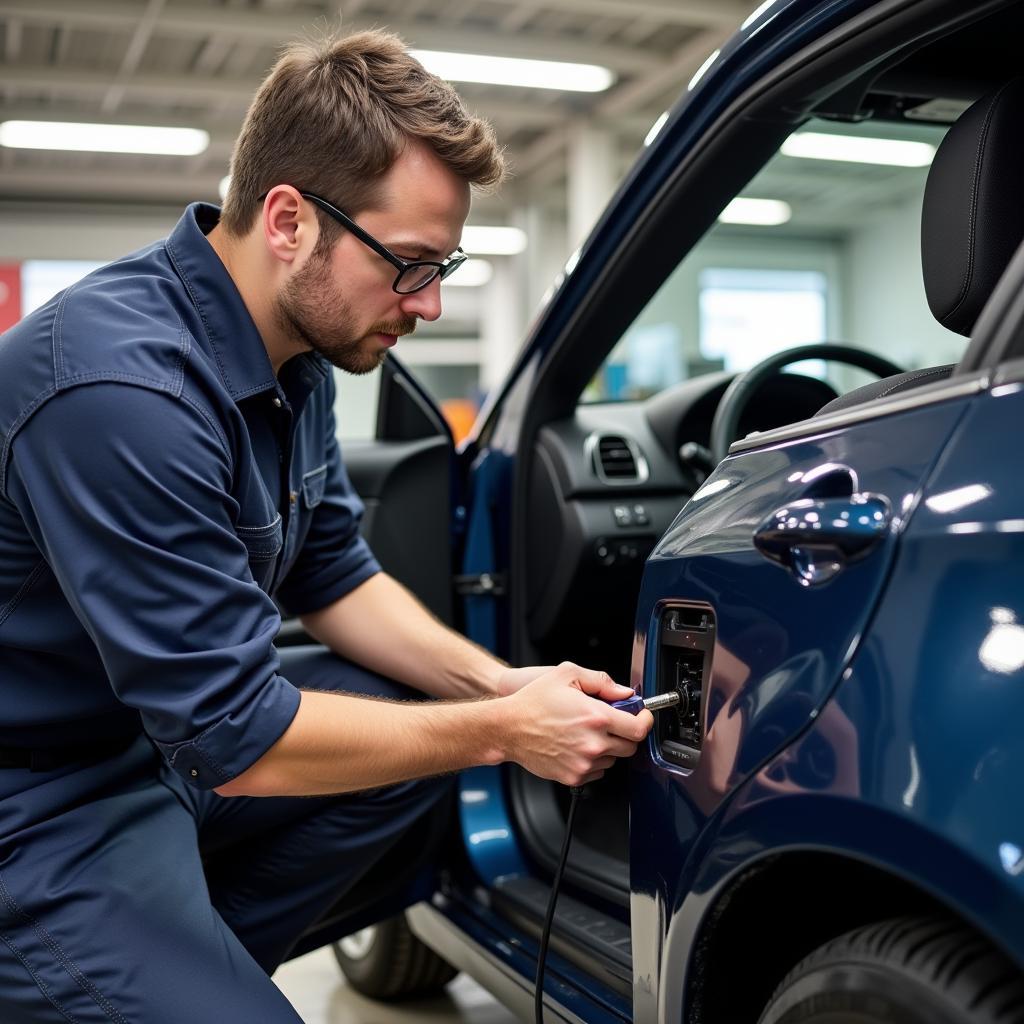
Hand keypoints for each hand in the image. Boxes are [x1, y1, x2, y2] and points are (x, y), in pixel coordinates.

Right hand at [501, 662, 653, 786]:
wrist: (508, 728)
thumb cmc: (533, 701)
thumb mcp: (566, 674)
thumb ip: (602, 681)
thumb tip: (625, 693)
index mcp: (596, 717)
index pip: (639, 728)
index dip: (645, 720)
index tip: (642, 716)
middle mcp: (593, 743)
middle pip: (630, 747)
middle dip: (626, 733)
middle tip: (612, 722)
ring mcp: (584, 762)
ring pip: (613, 759)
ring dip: (608, 747)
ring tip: (587, 732)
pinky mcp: (574, 776)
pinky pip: (597, 771)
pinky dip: (594, 760)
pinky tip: (577, 745)